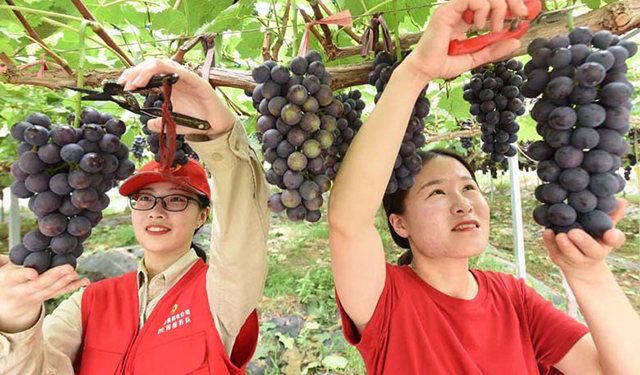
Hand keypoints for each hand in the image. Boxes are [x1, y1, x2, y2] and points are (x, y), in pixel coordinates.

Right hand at [0, 255, 88, 332]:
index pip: (16, 278)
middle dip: (54, 276)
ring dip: (65, 281)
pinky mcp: (46, 297)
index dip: (24, 275)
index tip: (33, 273)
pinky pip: (60, 293)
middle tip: (68, 268)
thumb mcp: (0, 268)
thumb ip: (0, 260)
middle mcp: (22, 291)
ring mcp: (36, 296)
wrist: (7, 302)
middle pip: (39, 284)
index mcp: (9, 281)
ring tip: (74, 273)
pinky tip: (85, 280)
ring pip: (51, 290)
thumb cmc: (6, 277)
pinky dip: (73, 287)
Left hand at [117, 59, 235, 137]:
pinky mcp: (195, 79)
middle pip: (152, 65)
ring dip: (144, 70)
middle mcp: (177, 77)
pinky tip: (150, 78)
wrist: (216, 126)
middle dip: (135, 72)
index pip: (149, 73)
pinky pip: (177, 69)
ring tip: (133, 83)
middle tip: (123, 83)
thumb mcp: (173, 122)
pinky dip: (162, 70)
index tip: (121, 84)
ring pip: (162, 63)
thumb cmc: (198, 121)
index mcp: (171, 84)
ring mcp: (186, 77)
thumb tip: (148, 124)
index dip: (134, 75)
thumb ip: (160, 122)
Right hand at [401, 0, 527, 83]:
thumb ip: (494, 49)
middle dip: (510, 1)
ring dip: (497, 8)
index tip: (524, 13)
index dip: (510, 4)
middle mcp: (461, 10)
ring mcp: (454, 9)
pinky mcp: (447, 11)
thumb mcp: (476, 56)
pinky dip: (481, 10)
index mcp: (467, 17)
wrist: (425, 70)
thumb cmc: (444, 63)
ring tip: (495, 27)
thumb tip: (516, 40)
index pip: (491, 3)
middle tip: (521, 14)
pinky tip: (478, 26)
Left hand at [543, 199, 627, 283]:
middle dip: (583, 241)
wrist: (581, 265)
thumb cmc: (594, 241)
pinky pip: (554, 251)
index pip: (613, 242)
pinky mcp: (559, 259)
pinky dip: (549, 242)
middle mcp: (592, 254)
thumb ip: (611, 216)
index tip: (611, 233)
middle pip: (590, 249)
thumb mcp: (604, 230)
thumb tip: (621, 200)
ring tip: (559, 235)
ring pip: (570, 253)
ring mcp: (575, 258)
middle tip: (574, 233)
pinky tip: (547, 232)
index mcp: (605, 244)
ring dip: (564, 244)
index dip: (613, 238)